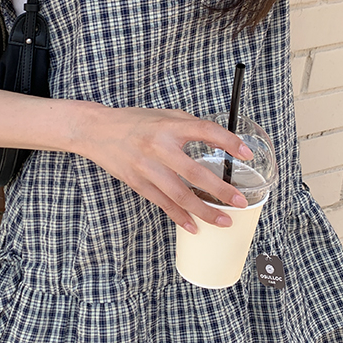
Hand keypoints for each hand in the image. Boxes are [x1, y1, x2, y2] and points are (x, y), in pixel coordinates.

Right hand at [75, 105, 253, 232]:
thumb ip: (189, 126)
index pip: (205, 131)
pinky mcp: (137, 183)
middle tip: (240, 201)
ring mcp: (146, 168)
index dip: (228, 142)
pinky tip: (194, 226)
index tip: (246, 153)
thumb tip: (219, 140)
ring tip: (223, 221)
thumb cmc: (133, 121)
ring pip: (179, 195)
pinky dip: (179, 216)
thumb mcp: (163, 115)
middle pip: (195, 173)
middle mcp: (158, 147)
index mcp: (169, 126)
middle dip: (220, 190)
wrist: (95, 130)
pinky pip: (162, 203)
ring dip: (203, 211)